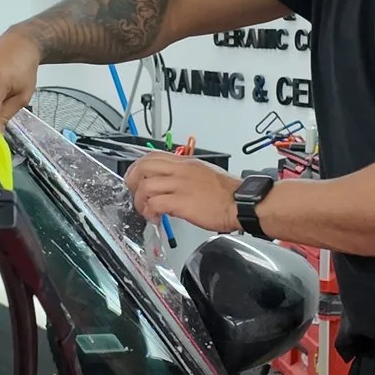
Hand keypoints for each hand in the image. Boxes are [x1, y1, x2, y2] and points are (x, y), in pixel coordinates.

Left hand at [125, 155, 243, 233]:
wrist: (241, 202)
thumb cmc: (228, 192)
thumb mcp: (204, 173)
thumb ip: (185, 175)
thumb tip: (171, 183)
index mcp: (186, 162)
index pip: (152, 156)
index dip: (138, 167)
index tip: (136, 179)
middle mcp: (181, 171)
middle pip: (143, 167)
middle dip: (132, 181)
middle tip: (135, 194)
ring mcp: (180, 186)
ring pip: (146, 187)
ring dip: (140, 201)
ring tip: (146, 211)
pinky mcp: (182, 203)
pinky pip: (155, 204)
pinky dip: (150, 212)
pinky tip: (155, 218)